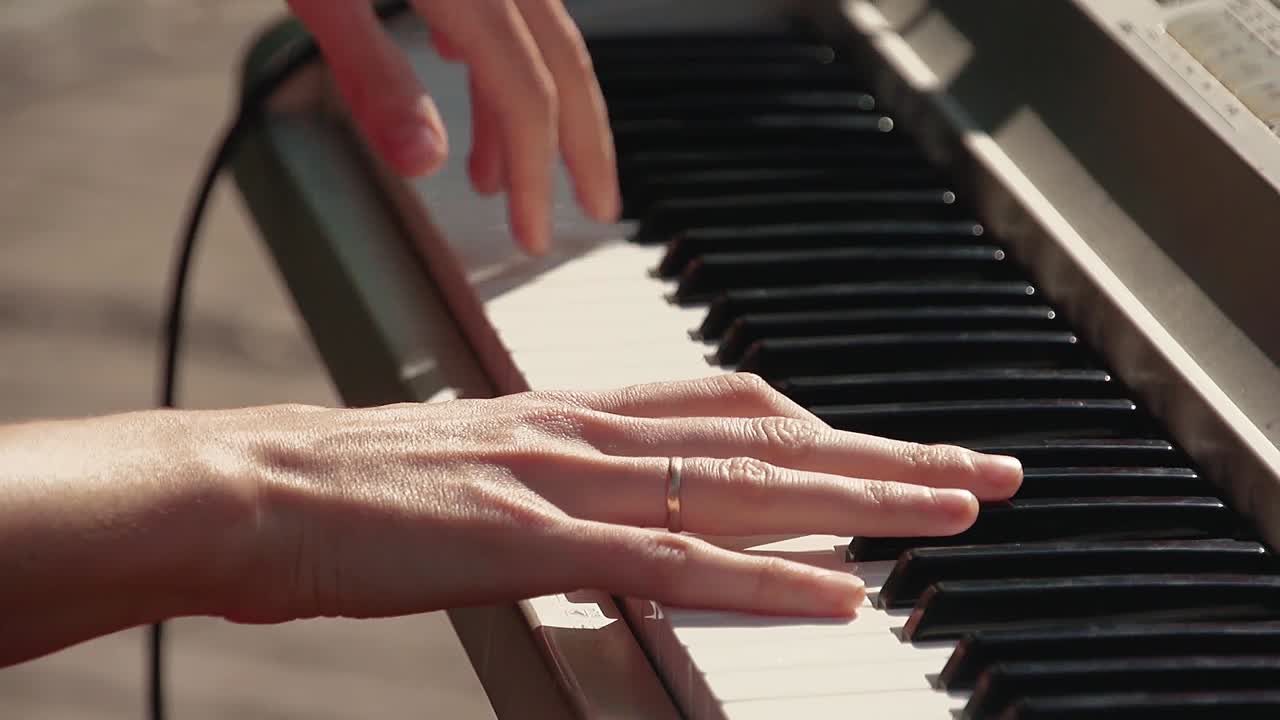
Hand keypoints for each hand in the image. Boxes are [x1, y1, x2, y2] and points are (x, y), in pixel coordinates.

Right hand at [216, 374, 1021, 622]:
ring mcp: (566, 482)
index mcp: (571, 411)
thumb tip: (608, 508)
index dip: (822, 424)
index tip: (888, 444)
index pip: (728, 404)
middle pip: (769, 437)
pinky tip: (839, 593)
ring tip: (953, 510)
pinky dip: (766, 578)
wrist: (249, 487)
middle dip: (885, 453)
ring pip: (746, 487)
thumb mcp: (473, 463)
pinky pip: (674, 563)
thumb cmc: (346, 485)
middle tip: (979, 471)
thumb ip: (554, 476)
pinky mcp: (533, 542)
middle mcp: (586, 431)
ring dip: (861, 498)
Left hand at [285, 0, 619, 254]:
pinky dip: (498, 55)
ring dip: (527, 110)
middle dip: (582, 146)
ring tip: (496, 173)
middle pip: (567, 66)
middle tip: (598, 207)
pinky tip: (463, 74)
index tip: (536, 234)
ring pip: (539, 38)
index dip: (536, 175)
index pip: (528, 98)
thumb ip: (373, 72)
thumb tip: (424, 160)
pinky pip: (510, 7)